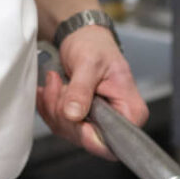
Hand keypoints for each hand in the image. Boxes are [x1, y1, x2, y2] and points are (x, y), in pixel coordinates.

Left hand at [36, 26, 148, 159]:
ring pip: (68, 132)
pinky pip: (59, 125)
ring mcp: (97, 123)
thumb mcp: (89, 63)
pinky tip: (49, 89)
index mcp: (130, 110)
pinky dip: (49, 106)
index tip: (71, 114)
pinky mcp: (81, 121)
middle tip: (57, 83)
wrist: (84, 38)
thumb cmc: (95, 46)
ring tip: (54, 80)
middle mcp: (117, 121)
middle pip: (85, 138)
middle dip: (63, 112)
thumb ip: (81, 90)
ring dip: (53, 106)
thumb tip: (74, 114)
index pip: (112, 141)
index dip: (88, 133)